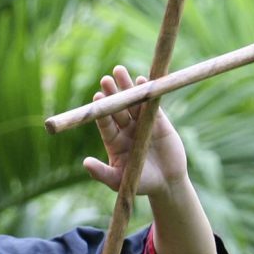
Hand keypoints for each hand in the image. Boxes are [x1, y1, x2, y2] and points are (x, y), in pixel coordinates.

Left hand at [83, 65, 187, 196]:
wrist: (168, 183)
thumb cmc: (141, 183)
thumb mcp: (119, 181)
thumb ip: (102, 173)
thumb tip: (86, 163)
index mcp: (114, 141)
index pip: (105, 123)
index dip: (101, 111)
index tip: (97, 99)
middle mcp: (126, 129)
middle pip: (117, 108)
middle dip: (112, 94)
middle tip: (105, 80)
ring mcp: (142, 123)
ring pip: (132, 102)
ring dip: (126, 86)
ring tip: (118, 70)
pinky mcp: (159, 120)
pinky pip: (151, 104)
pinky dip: (146, 92)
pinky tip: (141, 80)